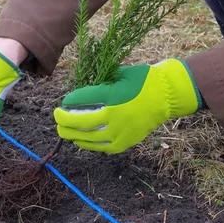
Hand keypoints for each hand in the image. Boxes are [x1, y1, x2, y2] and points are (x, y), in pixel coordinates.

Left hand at [53, 59, 202, 152]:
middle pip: (81, 122)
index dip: (70, 101)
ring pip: (88, 138)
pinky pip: (101, 147)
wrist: (166, 96)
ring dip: (72, 134)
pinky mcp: (124, 142)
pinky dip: (88, 144)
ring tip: (64, 131)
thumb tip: (78, 96)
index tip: (64, 101)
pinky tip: (79, 140)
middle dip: (64, 120)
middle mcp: (115, 116)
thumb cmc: (142, 81)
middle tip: (57, 117)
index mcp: (113, 96)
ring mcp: (120, 132)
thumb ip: (100, 86)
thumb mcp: (119, 75)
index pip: (82, 100)